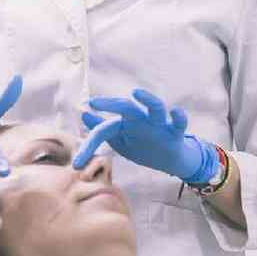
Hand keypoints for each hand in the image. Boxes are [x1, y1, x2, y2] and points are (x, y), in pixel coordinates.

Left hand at [73, 89, 218, 183]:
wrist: (169, 159)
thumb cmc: (141, 145)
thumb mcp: (119, 139)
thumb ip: (101, 129)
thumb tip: (83, 114)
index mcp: (125, 123)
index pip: (105, 129)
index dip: (90, 144)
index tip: (76, 163)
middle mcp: (141, 119)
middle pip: (126, 107)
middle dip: (110, 104)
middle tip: (94, 102)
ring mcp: (159, 124)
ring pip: (155, 107)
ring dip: (147, 99)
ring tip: (136, 92)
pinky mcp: (176, 133)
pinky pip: (179, 123)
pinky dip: (179, 117)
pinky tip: (175, 111)